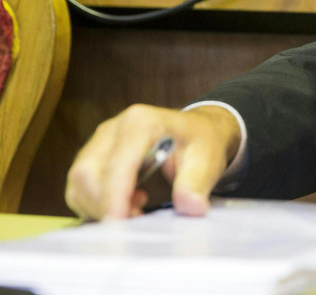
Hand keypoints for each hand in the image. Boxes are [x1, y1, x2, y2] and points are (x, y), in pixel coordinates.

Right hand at [65, 104, 240, 220]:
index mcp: (141, 122)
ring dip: (99, 206)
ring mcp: (99, 141)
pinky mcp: (93, 156)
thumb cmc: (200, 142)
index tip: (118, 223)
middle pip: (88, 174)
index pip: (117, 164)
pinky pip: (80, 187)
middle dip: (106, 205)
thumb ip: (196, 184)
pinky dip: (95, 204)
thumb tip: (191, 207)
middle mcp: (113, 128)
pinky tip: (126, 203)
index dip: (114, 197)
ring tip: (137, 208)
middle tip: (137, 219)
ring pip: (79, 182)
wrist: (197, 131)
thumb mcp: (207, 160)